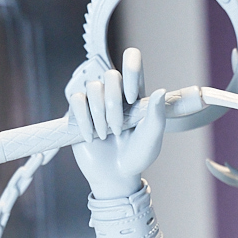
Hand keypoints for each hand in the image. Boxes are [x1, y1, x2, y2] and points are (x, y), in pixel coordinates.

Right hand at [65, 48, 166, 198]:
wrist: (116, 176)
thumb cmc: (137, 156)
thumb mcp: (151, 138)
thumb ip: (157, 115)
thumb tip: (161, 91)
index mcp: (135, 93)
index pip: (131, 61)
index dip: (130, 70)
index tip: (131, 96)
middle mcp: (115, 92)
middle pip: (110, 75)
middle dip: (113, 103)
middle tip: (118, 128)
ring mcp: (95, 101)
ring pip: (93, 88)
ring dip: (99, 115)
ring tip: (106, 135)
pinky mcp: (78, 111)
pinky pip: (77, 101)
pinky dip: (84, 119)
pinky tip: (91, 137)